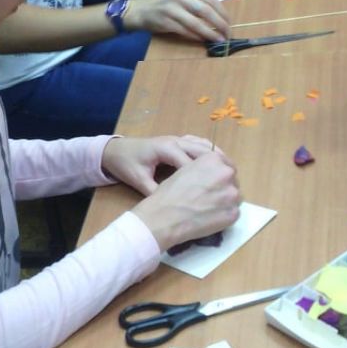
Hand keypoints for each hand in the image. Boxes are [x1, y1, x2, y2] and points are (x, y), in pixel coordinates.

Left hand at [101, 134, 219, 195]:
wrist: (116, 150)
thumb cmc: (127, 164)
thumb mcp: (139, 181)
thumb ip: (154, 191)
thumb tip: (171, 208)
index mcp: (166, 149)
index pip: (189, 162)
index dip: (203, 177)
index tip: (214, 191)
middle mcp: (175, 140)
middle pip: (203, 149)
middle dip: (217, 164)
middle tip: (230, 181)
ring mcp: (178, 139)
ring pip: (204, 145)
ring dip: (217, 157)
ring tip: (230, 173)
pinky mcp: (178, 141)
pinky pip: (199, 144)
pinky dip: (210, 153)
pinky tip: (218, 165)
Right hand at [128, 0, 229, 42]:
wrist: (141, 10)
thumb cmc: (166, 5)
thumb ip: (199, 4)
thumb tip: (220, 19)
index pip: (212, 0)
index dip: (223, 13)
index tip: (229, 23)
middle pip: (206, 11)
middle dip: (220, 24)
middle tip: (228, 34)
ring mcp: (173, 9)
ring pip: (196, 23)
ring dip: (210, 33)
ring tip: (219, 40)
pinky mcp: (166, 21)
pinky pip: (185, 31)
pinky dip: (196, 37)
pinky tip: (203, 40)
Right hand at [131, 148, 239, 249]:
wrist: (165, 216)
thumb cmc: (169, 193)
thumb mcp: (185, 169)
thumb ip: (203, 168)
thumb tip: (212, 174)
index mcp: (213, 159)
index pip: (226, 164)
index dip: (220, 174)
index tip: (215, 182)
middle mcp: (226, 173)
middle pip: (232, 180)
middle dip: (223, 187)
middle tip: (210, 197)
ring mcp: (232, 194)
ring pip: (234, 196)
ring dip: (225, 201)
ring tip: (208, 209)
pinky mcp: (233, 213)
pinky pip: (233, 212)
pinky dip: (225, 215)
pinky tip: (210, 218)